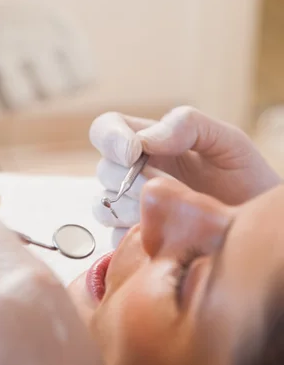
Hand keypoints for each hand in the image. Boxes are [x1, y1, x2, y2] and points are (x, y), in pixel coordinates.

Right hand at [90, 106, 280, 234]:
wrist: (260, 224)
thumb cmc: (246, 177)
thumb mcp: (226, 140)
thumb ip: (187, 125)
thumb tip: (144, 140)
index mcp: (151, 140)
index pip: (107, 128)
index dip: (109, 138)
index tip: (132, 153)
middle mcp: (136, 171)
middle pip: (104, 169)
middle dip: (129, 178)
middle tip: (169, 186)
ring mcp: (135, 207)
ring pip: (104, 205)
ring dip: (132, 208)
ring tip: (173, 211)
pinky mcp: (139, 238)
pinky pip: (116, 239)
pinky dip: (137, 235)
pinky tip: (168, 234)